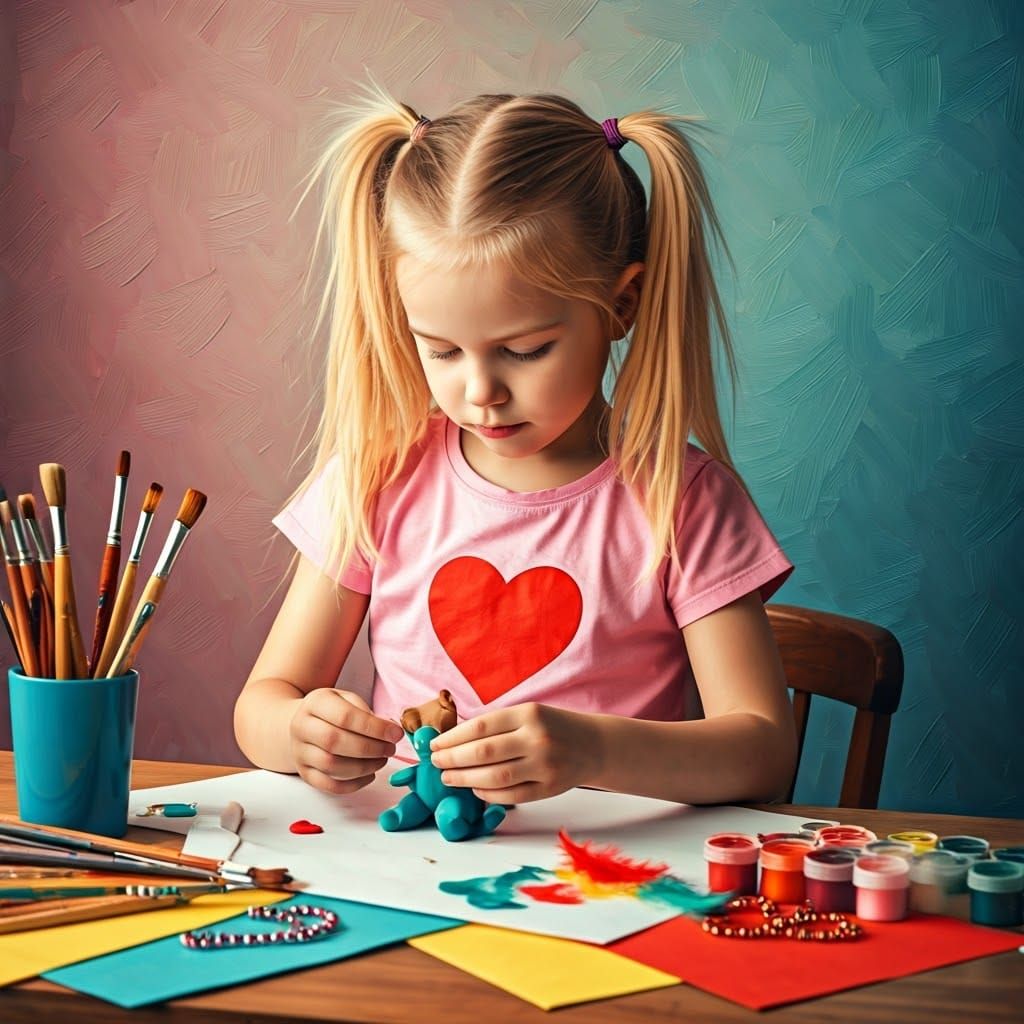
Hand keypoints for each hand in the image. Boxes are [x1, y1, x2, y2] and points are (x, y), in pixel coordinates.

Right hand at [289, 689, 403, 794]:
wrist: (301, 724)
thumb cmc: (331, 711)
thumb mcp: (346, 699)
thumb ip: (366, 712)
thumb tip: (390, 730)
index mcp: (316, 702)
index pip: (345, 716)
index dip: (374, 727)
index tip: (396, 734)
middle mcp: (302, 726)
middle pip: (335, 742)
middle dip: (370, 748)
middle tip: (390, 749)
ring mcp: (300, 752)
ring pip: (331, 765)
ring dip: (364, 766)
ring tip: (382, 760)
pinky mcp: (305, 773)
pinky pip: (328, 785)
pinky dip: (353, 784)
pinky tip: (370, 775)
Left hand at [427, 702, 601, 803]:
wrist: (595, 745)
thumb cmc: (553, 727)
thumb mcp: (529, 714)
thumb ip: (498, 726)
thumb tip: (454, 741)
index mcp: (528, 714)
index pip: (481, 726)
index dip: (453, 737)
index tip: (434, 745)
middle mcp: (537, 738)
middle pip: (484, 752)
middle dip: (453, 759)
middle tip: (435, 763)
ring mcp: (545, 765)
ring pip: (495, 776)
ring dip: (465, 779)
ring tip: (448, 777)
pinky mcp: (550, 788)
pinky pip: (512, 795)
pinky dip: (488, 794)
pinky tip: (475, 789)